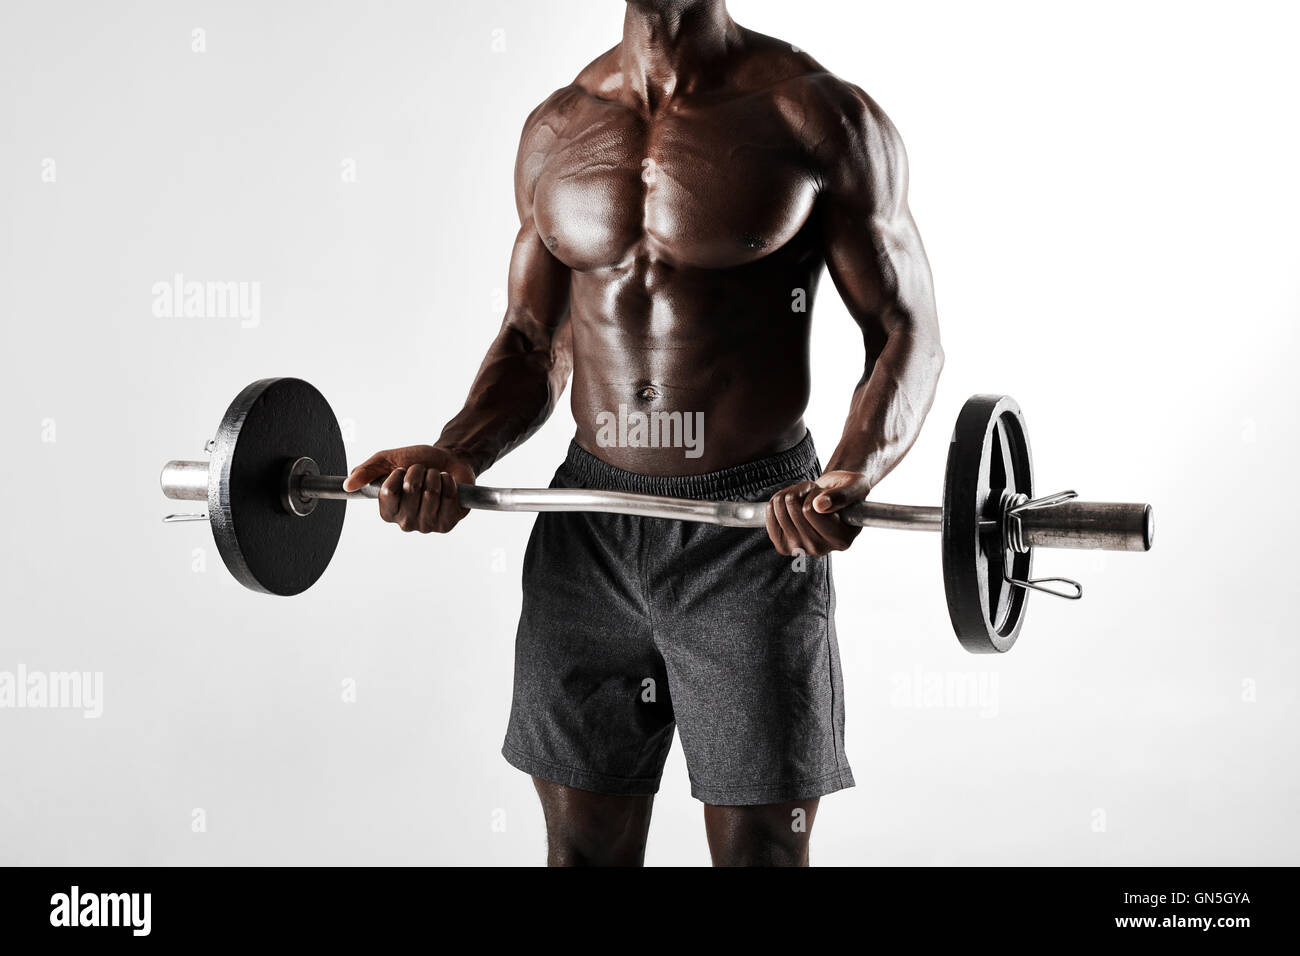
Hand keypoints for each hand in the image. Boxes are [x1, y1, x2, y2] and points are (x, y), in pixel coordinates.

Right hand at [341, 445, 476, 532]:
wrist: (448, 460)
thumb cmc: (418, 461)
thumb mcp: (387, 460)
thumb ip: (366, 472)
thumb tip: (348, 484)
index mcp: (388, 510)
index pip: (388, 492)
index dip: (398, 474)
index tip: (402, 471)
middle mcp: (405, 522)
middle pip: (412, 490)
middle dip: (419, 472)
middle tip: (421, 473)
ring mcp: (427, 525)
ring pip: (431, 493)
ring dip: (435, 476)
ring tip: (434, 477)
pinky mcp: (447, 524)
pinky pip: (448, 497)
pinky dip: (449, 482)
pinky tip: (447, 484)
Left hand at [764, 470, 870, 556]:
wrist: (831, 497)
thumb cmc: (846, 490)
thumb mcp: (854, 486)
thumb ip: (841, 496)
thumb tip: (820, 506)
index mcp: (842, 540)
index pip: (811, 511)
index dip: (815, 494)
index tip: (825, 493)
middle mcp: (821, 550)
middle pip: (795, 511)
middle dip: (802, 492)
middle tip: (815, 493)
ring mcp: (800, 550)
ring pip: (781, 511)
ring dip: (791, 494)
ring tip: (805, 497)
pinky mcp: (783, 547)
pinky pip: (770, 516)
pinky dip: (777, 501)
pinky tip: (790, 503)